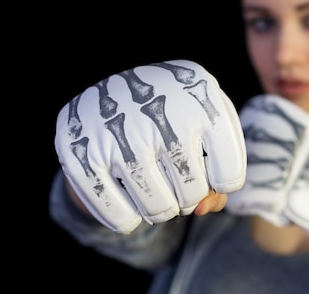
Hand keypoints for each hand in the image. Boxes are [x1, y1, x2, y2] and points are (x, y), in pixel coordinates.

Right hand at [55, 60, 245, 233]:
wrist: (115, 89)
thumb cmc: (177, 112)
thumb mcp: (209, 123)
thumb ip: (223, 166)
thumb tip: (204, 208)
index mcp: (198, 94)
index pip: (229, 170)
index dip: (225, 183)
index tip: (215, 175)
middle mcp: (159, 108)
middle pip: (192, 191)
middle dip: (190, 197)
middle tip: (178, 182)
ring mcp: (117, 129)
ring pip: (157, 206)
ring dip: (161, 209)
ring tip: (158, 192)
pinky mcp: (79, 149)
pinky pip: (116, 211)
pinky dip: (126, 219)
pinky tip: (129, 207)